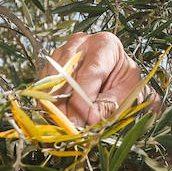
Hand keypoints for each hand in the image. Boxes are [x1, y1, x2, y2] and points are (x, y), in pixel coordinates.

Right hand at [45, 31, 161, 126]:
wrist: (115, 71)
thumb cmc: (123, 79)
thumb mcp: (127, 91)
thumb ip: (109, 105)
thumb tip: (90, 120)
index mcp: (105, 44)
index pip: (90, 72)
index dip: (83, 99)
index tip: (80, 121)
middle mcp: (81, 43)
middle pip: (67, 75)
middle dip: (66, 105)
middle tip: (69, 127)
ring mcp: (62, 51)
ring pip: (52, 80)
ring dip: (54, 105)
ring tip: (63, 124)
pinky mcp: (51, 63)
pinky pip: (43, 84)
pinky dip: (47, 102)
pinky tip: (56, 116)